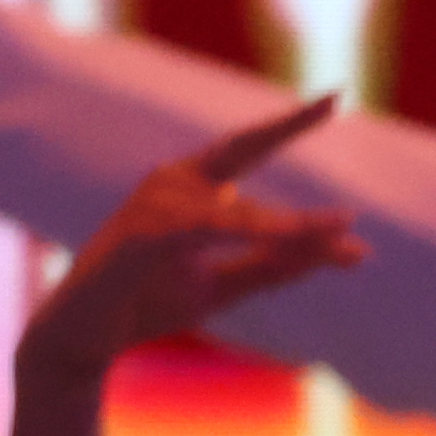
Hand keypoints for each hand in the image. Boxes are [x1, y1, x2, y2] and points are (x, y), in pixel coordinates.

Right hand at [12, 102, 359, 391]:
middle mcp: (173, 183)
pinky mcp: (139, 237)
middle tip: (332, 98)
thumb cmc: (148, 301)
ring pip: (238, 211)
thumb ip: (278, 265)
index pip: (247, 149)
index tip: (334, 97)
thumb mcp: (227, 285)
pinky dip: (245, 235)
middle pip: (239, 149)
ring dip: (293, 228)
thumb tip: (351, 249)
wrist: (83, 338)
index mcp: (192, 188)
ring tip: (344, 231)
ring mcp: (152, 205)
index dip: (288, 124)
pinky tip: (285, 236)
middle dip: (285, 125)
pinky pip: (204, 231)